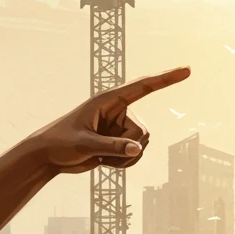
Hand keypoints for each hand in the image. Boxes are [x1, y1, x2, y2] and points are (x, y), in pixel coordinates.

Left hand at [21, 68, 189, 174]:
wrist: (47, 157)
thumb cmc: (59, 143)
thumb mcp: (84, 145)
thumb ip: (111, 147)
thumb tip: (138, 149)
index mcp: (107, 101)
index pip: (143, 87)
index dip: (166, 79)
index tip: (187, 70)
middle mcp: (116, 112)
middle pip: (142, 131)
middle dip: (127, 147)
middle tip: (100, 150)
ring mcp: (118, 128)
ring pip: (141, 144)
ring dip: (123, 158)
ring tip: (99, 157)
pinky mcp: (118, 142)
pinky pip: (135, 155)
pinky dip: (122, 163)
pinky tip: (103, 162)